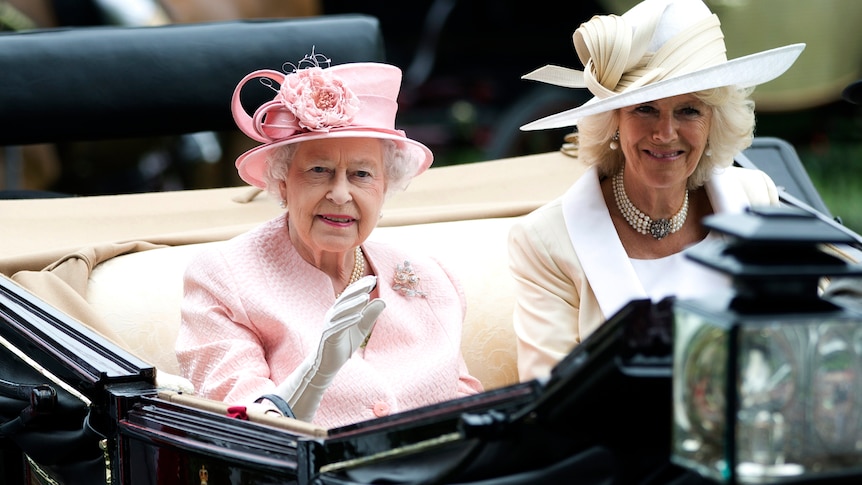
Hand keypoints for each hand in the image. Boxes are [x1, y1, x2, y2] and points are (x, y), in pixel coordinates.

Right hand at [272, 275, 383, 421]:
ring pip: (341, 311)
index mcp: (339, 310)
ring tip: (366, 297)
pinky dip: (348, 321)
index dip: (361, 285)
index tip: (374, 278)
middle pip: (345, 298)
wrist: (328, 363)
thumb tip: (383, 300)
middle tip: (371, 281)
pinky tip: (359, 316)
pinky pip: (338, 326)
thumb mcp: (362, 328)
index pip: (350, 294)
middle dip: (358, 289)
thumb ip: (371, 315)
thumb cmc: (344, 343)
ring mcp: (329, 325)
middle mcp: (333, 314)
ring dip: (354, 303)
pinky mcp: (329, 336)